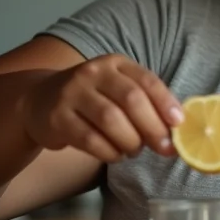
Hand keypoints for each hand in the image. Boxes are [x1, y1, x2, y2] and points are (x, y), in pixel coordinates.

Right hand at [19, 54, 182, 161]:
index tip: (179, 124)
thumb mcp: (119, 90)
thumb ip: (146, 103)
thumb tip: (178, 129)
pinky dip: (109, 152)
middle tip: (164, 148)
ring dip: (131, 141)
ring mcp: (72, 93)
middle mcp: (94, 73)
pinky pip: (90, 139)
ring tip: (135, 150)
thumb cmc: (93, 99)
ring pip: (111, 120)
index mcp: (116, 64)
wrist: (41, 100)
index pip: (147, 81)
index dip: (166, 103)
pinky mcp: (57, 117)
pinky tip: (116, 155)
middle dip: (153, 128)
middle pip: (131, 100)